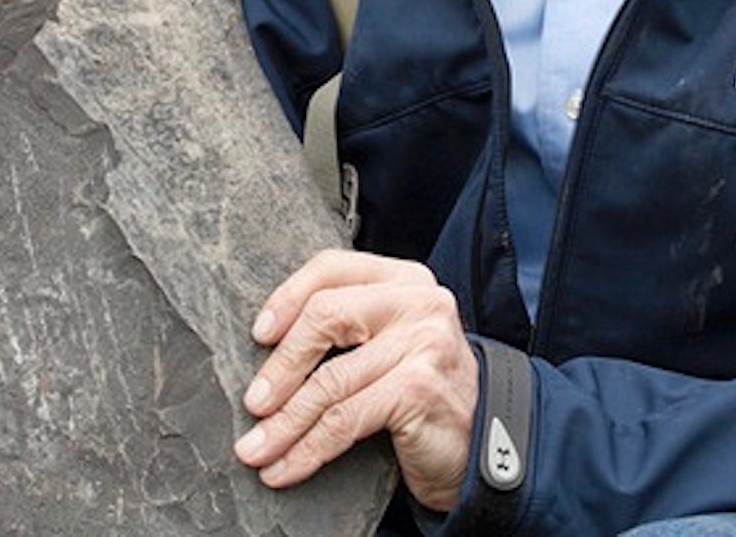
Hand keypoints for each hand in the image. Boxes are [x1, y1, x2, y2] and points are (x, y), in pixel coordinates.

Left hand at [233, 249, 477, 512]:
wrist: (481, 440)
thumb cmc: (425, 389)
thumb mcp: (392, 340)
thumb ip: (350, 326)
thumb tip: (269, 345)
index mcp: (405, 279)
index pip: (331, 268)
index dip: (286, 298)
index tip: (259, 336)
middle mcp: (419, 302)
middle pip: (325, 316)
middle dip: (280, 366)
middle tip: (253, 403)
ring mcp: (423, 343)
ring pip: (329, 381)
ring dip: (283, 423)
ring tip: (255, 449)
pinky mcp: (419, 388)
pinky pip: (345, 420)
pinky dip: (307, 449)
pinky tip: (286, 467)